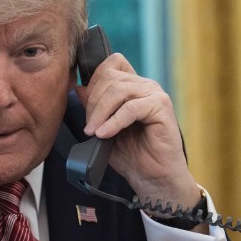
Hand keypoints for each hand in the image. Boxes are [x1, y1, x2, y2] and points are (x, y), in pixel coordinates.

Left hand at [75, 54, 199, 210]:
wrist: (152, 177)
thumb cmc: (132, 155)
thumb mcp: (104, 128)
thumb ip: (94, 108)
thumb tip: (79, 88)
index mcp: (133, 86)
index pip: (111, 63)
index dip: (94, 79)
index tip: (85, 105)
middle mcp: (145, 86)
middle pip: (110, 76)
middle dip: (93, 101)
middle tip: (89, 126)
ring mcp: (154, 94)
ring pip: (118, 90)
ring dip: (100, 112)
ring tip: (94, 132)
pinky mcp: (161, 107)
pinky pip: (131, 108)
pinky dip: (114, 121)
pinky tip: (105, 134)